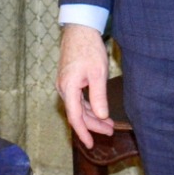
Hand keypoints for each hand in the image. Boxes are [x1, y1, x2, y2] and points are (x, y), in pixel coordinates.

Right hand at [58, 24, 113, 147]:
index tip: (91, 144)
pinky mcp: (69, 80)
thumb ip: (98, 96)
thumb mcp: (98, 73)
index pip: (75, 117)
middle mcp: (63, 88)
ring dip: (92, 116)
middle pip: (77, 114)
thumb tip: (102, 116)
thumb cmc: (89, 49)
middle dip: (93, 125)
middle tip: (110, 131)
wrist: (79, 30)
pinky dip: (88, 107)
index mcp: (68, 88)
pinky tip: (99, 110)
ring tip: (108, 124)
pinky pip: (77, 99)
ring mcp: (65, 84)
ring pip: (78, 107)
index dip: (83, 132)